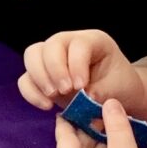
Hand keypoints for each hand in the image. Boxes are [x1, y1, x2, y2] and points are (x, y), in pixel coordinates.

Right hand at [18, 29, 145, 112]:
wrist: (117, 96)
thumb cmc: (120, 87)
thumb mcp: (118, 89)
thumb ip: (100, 92)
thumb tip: (81, 99)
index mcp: (93, 41)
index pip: (78, 44)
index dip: (76, 64)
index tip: (80, 87)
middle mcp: (69, 43)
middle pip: (50, 45)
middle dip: (54, 69)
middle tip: (63, 91)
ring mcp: (53, 57)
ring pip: (32, 55)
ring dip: (39, 77)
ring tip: (52, 97)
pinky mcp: (42, 75)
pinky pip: (26, 78)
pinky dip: (31, 92)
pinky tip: (46, 106)